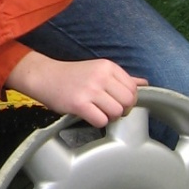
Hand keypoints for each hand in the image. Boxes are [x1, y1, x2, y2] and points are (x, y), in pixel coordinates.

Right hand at [6, 51, 146, 127]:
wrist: (44, 76)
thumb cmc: (71, 75)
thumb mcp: (98, 70)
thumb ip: (122, 77)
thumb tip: (144, 83)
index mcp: (108, 67)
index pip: (134, 88)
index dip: (129, 100)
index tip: (118, 102)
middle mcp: (101, 76)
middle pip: (128, 101)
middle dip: (122, 110)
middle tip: (110, 110)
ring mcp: (90, 90)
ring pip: (116, 112)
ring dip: (110, 117)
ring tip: (99, 113)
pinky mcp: (79, 104)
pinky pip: (101, 120)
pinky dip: (98, 122)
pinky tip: (90, 116)